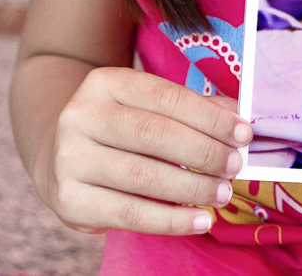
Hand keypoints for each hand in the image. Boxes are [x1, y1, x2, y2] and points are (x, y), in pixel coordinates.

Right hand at [37, 67, 251, 235]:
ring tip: (223, 193)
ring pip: (143, 176)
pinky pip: (130, 214)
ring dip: (192, 188)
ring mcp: (71, 158)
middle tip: (235, 166)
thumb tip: (237, 118)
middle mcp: (82, 115)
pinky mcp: (70, 200)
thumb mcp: (147, 105)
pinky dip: (171, 220)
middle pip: (155, 134)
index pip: (166, 97)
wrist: (58, 155)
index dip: (209, 116)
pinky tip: (199, 220)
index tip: (243, 133)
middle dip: (204, 152)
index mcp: (106, 82)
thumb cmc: (120, 127)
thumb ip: (191, 109)